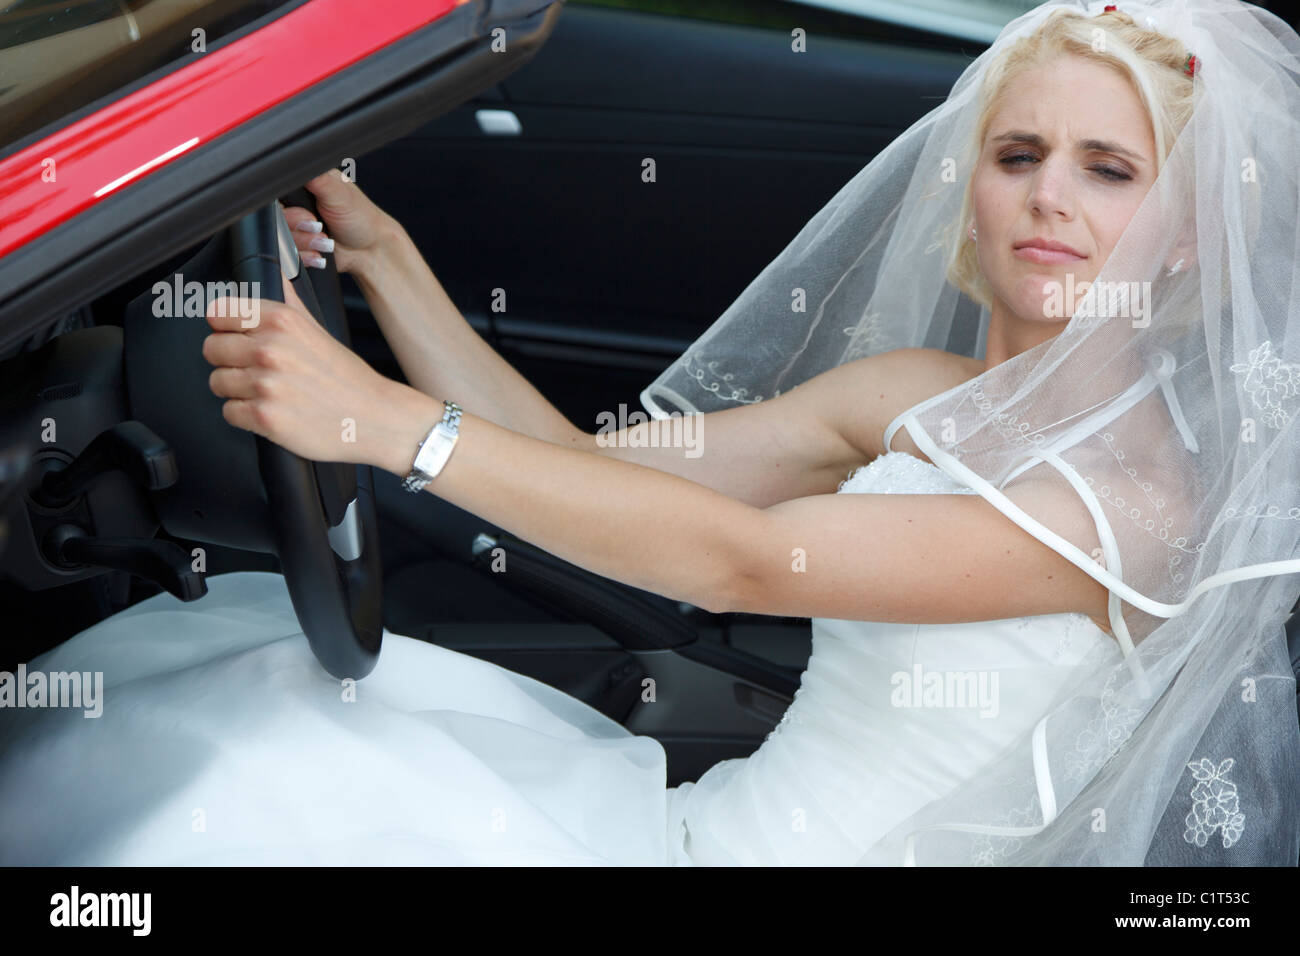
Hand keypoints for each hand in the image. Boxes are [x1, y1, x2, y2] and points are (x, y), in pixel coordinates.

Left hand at [203, 272, 420, 467]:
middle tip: (255, 370)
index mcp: (281, 321)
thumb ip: (288, 300)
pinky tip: (271, 410)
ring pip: (217, 382)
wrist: (375, 418)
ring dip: (237, 390)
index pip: (218, 313)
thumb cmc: (348, 378)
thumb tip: (279, 264)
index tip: (238, 337)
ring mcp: (265, 384)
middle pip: (211, 348)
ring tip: (267, 392)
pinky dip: (245, 416)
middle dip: (229, 361)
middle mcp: (270, 349)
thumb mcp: (318, 328)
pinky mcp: (264, 417)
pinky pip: (229, 412)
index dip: (225, 327)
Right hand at [279, 168, 401, 276]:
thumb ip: (315, 177)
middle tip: (318, 226)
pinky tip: (320, 251)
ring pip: (280, 238)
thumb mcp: (338, 192)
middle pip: (275, 216)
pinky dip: (305, 256)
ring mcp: (296, 227)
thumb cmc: (361, 218)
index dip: (287, 204)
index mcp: (304, 184)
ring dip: (304, 242)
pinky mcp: (298, 248)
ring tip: (325, 240)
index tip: (307, 212)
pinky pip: (287, 256)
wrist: (370, 251)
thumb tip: (296, 161)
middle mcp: (296, 205)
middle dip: (298, 225)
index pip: (276, 190)